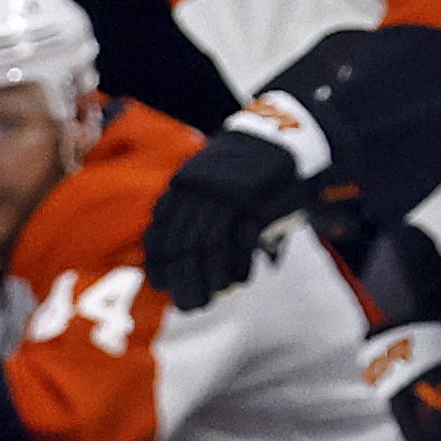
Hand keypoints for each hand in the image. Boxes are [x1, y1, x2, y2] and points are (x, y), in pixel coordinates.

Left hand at [146, 118, 311, 311]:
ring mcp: (227, 192)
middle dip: (185, 282)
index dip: (160, 264)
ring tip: (216, 295)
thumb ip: (188, 219)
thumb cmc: (243, 172)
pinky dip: (237, 265)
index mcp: (183, 186)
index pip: (160, 233)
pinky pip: (241, 239)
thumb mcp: (207, 185)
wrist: (281, 134)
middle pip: (183, 245)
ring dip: (211, 278)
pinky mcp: (256, 198)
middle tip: (192, 305)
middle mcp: (200, 189)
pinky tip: (240, 279)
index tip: (163, 285)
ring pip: (209, 245)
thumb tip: (169, 269)